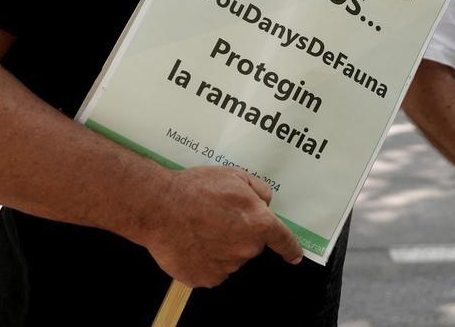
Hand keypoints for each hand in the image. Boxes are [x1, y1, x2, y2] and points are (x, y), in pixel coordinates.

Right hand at [141, 166, 302, 287]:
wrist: (160, 207)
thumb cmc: (196, 189)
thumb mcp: (235, 176)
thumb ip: (258, 190)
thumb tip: (266, 203)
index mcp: (258, 224)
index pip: (283, 240)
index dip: (290, 248)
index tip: (294, 255)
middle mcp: (246, 249)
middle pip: (250, 245)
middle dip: (239, 233)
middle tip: (216, 218)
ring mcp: (226, 267)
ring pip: (230, 257)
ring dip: (220, 246)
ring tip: (198, 228)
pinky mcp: (205, 278)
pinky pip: (211, 270)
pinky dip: (204, 259)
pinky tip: (191, 242)